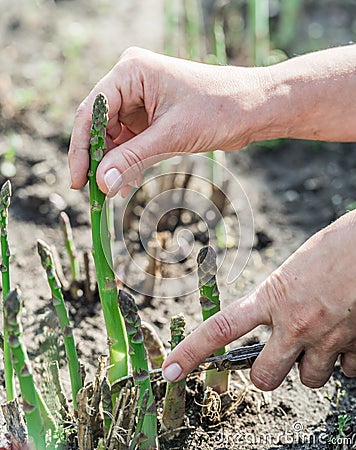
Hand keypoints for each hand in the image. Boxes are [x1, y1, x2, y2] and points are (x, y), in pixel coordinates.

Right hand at [69, 45, 355, 196]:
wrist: (253, 109)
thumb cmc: (218, 109)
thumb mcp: (170, 136)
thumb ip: (132, 158)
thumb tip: (102, 184)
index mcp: (130, 71)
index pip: (91, 111)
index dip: (81, 149)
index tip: (79, 181)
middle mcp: (131, 82)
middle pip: (99, 125)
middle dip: (98, 160)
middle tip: (95, 194)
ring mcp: (141, 100)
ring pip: (114, 136)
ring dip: (115, 165)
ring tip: (115, 193)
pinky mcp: (152, 116)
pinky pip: (131, 142)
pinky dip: (130, 162)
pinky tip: (130, 182)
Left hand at [162, 210, 355, 389]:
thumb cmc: (335, 247)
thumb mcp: (294, 268)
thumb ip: (278, 298)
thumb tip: (275, 319)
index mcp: (272, 296)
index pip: (222, 328)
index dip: (191, 352)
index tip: (170, 369)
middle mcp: (296, 323)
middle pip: (264, 377)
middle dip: (266, 374)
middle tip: (275, 357)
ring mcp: (327, 338)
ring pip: (308, 379)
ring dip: (310, 366)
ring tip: (320, 338)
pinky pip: (346, 372)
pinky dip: (344, 361)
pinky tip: (346, 337)